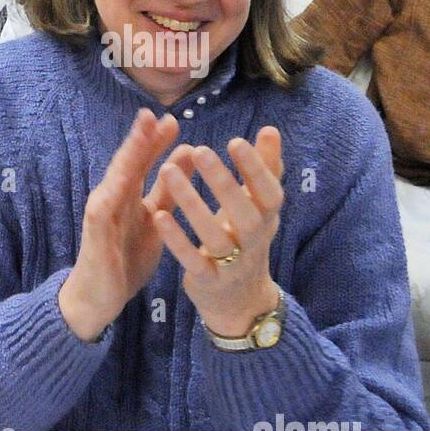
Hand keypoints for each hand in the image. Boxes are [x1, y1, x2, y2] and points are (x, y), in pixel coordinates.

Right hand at [59, 109, 195, 339]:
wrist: (99, 298)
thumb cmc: (126, 258)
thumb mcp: (154, 221)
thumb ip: (169, 191)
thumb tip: (188, 153)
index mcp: (128, 194)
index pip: (143, 163)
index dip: (156, 142)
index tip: (172, 120)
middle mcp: (112, 196)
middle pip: (128, 162)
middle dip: (140, 138)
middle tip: (153, 114)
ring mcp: (102, 211)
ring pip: (116, 177)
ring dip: (129, 154)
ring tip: (141, 133)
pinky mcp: (95, 230)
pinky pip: (106, 207)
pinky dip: (116, 189)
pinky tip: (124, 176)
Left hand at [152, 126, 284, 337]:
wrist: (241, 301)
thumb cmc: (245, 237)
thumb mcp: (258, 206)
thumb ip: (264, 168)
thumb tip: (271, 129)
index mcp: (267, 218)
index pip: (270, 193)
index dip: (256, 169)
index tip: (235, 140)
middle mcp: (254, 241)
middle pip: (245, 214)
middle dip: (224, 183)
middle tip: (200, 149)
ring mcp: (232, 264)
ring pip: (214, 236)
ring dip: (191, 204)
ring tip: (168, 170)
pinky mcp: (209, 282)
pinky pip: (193, 261)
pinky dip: (177, 240)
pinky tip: (158, 214)